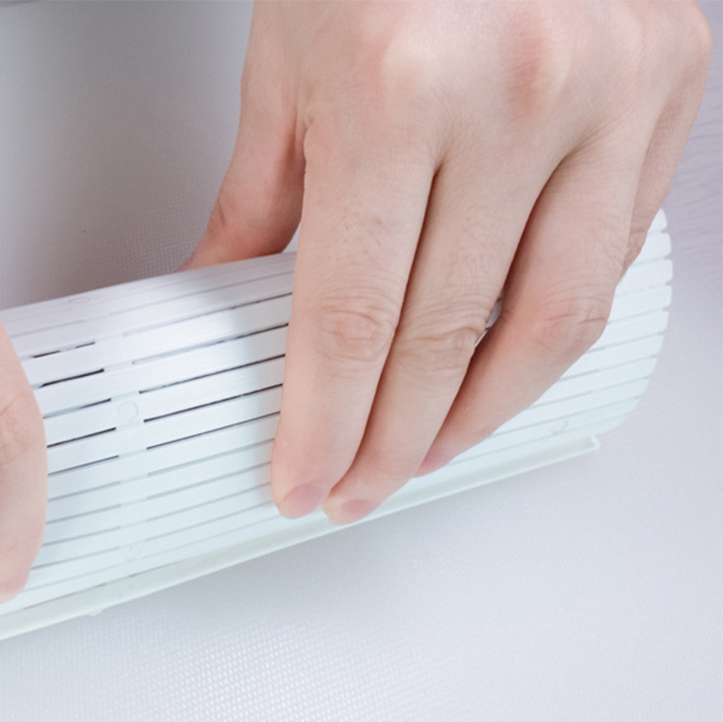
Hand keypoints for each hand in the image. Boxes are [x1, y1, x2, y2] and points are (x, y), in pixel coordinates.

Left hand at [184, 0, 710, 522]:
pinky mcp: (665, 97)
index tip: (304, 480)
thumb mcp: (287, 62)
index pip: (347, 322)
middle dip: (389, 442)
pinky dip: (547, 342)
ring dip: (475, 417)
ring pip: (544, 329)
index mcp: (394, 89)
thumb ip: (259, 199)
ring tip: (423, 455)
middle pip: (441, 343)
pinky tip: (498, 378)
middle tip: (356, 486)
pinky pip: (606, 265)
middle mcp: (513, 96)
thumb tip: (229, 296)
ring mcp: (605, 96)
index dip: (322, 426)